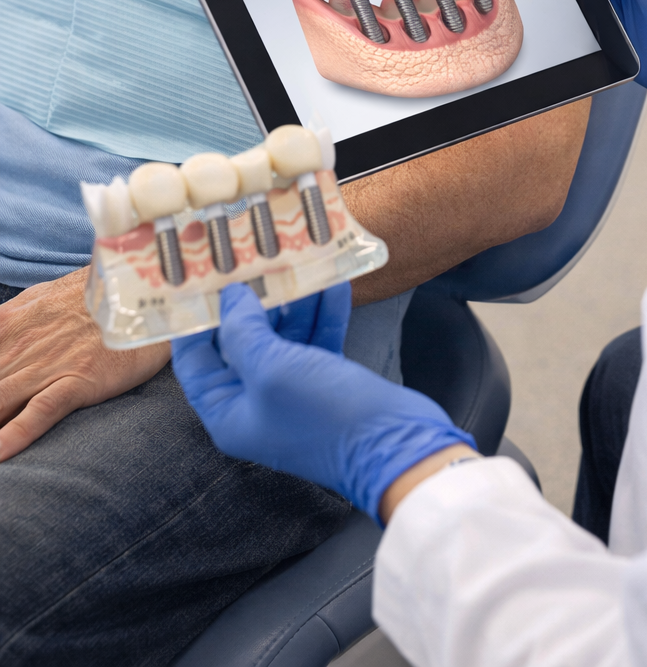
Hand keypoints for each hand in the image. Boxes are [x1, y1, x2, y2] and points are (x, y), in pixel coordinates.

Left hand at [0, 267, 168, 459]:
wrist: (145, 291)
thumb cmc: (94, 296)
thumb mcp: (40, 298)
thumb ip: (10, 319)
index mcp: (8, 324)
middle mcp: (20, 347)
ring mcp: (47, 366)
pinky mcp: (76, 382)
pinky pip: (37, 414)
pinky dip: (13, 437)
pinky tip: (0, 453)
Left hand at [173, 282, 471, 522]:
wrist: (394, 446)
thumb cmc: (323, 415)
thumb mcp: (272, 369)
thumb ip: (244, 330)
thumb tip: (229, 298)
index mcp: (228, 412)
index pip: (196, 361)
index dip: (195, 320)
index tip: (199, 279)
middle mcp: (256, 402)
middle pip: (243, 341)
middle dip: (251, 300)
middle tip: (254, 257)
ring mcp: (293, 391)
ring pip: (284, 335)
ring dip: (294, 299)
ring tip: (300, 260)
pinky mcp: (327, 380)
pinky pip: (317, 337)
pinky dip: (324, 311)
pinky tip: (335, 282)